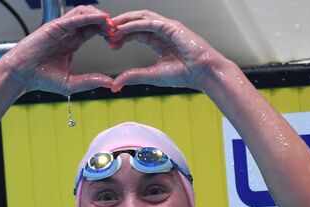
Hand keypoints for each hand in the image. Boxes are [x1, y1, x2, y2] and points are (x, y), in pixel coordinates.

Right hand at [1, 6, 114, 94]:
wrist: (21, 76)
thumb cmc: (42, 79)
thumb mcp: (72, 83)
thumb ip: (90, 81)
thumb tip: (110, 83)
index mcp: (72, 43)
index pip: (94, 30)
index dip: (107, 33)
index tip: (117, 42)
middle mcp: (67, 33)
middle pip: (91, 19)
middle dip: (106, 23)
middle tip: (117, 32)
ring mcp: (61, 28)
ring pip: (84, 13)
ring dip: (99, 17)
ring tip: (110, 25)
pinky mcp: (54, 27)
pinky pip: (74, 17)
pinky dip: (89, 16)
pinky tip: (100, 20)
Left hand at [109, 10, 223, 91]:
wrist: (204, 74)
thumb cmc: (184, 75)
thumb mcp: (152, 75)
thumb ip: (133, 76)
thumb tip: (115, 85)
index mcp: (159, 41)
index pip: (136, 32)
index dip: (122, 36)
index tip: (110, 43)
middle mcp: (163, 31)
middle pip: (136, 22)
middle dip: (120, 25)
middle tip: (105, 32)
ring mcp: (168, 27)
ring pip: (141, 18)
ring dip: (125, 21)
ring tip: (111, 27)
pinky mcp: (172, 26)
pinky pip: (149, 22)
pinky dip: (134, 25)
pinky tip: (123, 30)